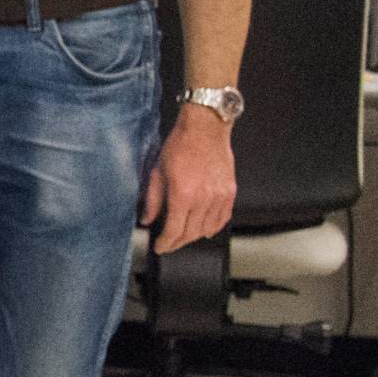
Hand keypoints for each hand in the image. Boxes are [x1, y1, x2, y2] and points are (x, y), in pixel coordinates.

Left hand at [141, 108, 236, 253]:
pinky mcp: (230, 192)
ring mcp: (219, 196)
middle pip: (191, 233)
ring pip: (208, 228)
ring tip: (184, 237)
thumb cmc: (181, 146)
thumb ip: (153, 200)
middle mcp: (204, 198)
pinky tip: (206, 230)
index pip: (174, 230)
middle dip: (178, 242)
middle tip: (169, 244)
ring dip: (194, 236)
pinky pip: (224, 218)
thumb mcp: (158, 172)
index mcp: (183, 194)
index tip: (160, 247)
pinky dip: (214, 227)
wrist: (205, 129)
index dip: (166, 243)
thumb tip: (147, 219)